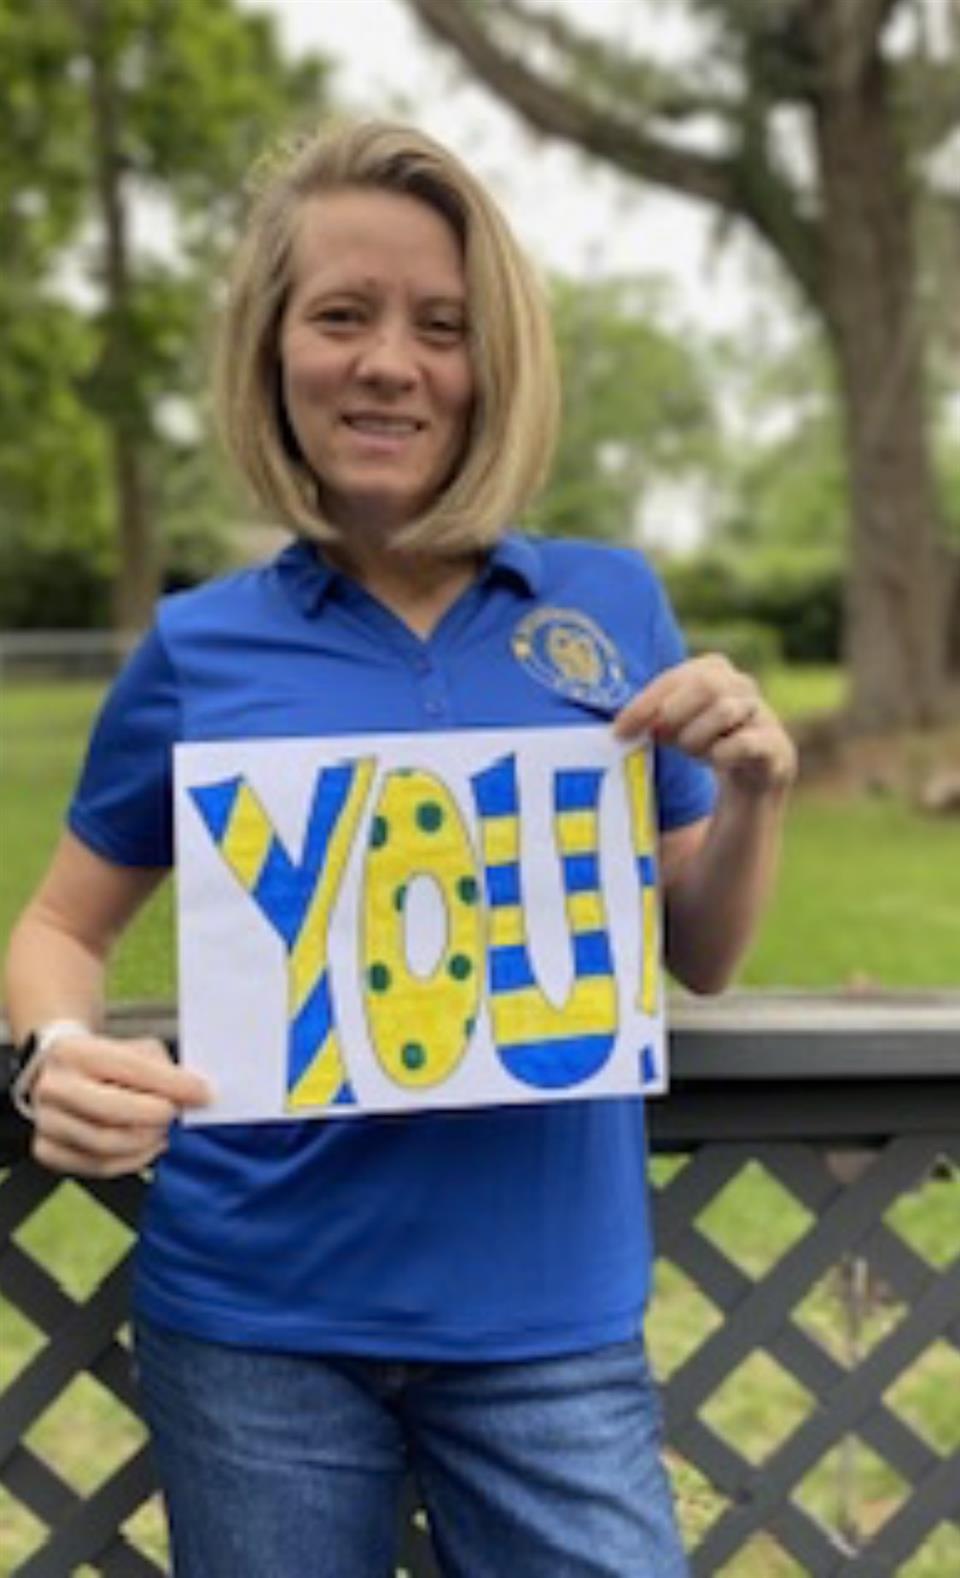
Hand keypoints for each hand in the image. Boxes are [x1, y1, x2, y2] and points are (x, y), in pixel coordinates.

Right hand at [29, 1032, 210, 1177]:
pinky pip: (99, 1167)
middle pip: (114, 1112)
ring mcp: (46, 1122)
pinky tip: (147, 1147)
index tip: (204, 1094)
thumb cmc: (108, 1062)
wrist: (62, 1075)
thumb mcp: (135, 1049)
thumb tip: (194, 1096)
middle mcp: (53, 1087)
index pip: (130, 1069)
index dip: (172, 1084)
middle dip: (157, 1116)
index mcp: (74, 1051)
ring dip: (147, 1141)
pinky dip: (132, 1160)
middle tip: (176, 1115)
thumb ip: (163, 1069)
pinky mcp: (47, 1151)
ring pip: (108, 1145)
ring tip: (163, 1130)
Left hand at [614, 654, 796, 795]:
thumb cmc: (707, 740)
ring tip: (695, 753)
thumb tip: (622, 726)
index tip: (621, 730)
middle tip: (662, 739)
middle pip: (705, 685)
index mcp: (714, 668)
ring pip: (724, 711)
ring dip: (696, 739)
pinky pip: (745, 743)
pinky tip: (717, 761)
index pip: (675, 677)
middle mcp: (742, 684)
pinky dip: (723, 754)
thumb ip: (652, 716)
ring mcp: (762, 713)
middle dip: (675, 714)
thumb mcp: (676, 723)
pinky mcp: (776, 745)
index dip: (645, 704)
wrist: (753, 774)